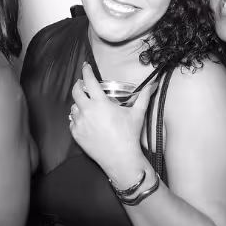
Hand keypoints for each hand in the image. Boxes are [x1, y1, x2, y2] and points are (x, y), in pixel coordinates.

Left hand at [69, 62, 156, 178]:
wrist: (120, 158)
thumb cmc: (129, 135)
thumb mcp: (137, 114)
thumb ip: (144, 97)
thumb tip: (153, 85)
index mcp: (100, 103)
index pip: (89, 81)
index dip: (86, 71)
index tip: (86, 67)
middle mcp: (87, 111)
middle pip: (75, 92)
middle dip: (78, 85)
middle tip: (82, 83)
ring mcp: (80, 123)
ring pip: (73, 107)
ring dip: (78, 103)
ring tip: (85, 104)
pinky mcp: (76, 134)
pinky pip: (72, 122)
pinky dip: (77, 118)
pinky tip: (84, 119)